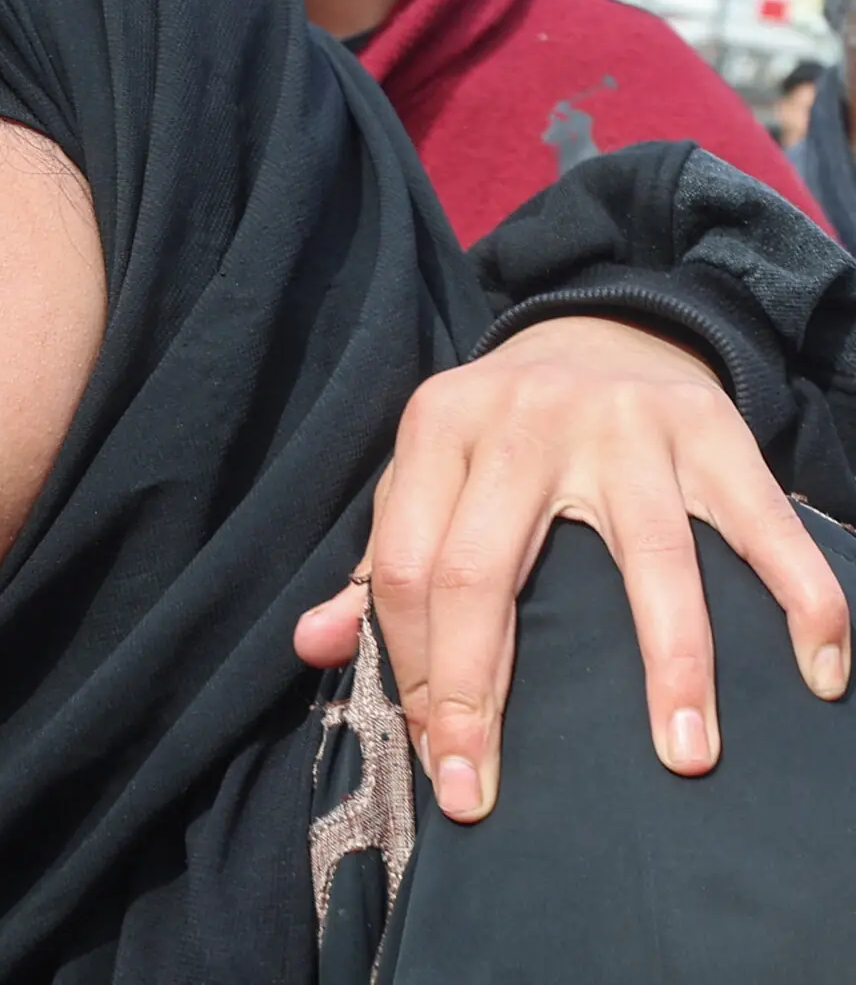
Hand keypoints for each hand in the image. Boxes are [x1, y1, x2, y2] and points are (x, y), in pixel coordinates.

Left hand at [293, 315, 849, 822]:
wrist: (596, 328)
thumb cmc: (496, 435)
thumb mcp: (423, 476)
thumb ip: (374, 565)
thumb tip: (314, 646)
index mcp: (437, 429)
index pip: (404, 569)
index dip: (415, 670)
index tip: (438, 754)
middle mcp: (522, 420)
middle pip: (484, 573)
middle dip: (481, 694)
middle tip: (484, 791)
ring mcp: (625, 423)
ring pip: (649, 560)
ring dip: (672, 667)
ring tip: (682, 754)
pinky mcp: (712, 428)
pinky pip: (762, 524)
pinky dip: (801, 597)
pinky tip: (819, 670)